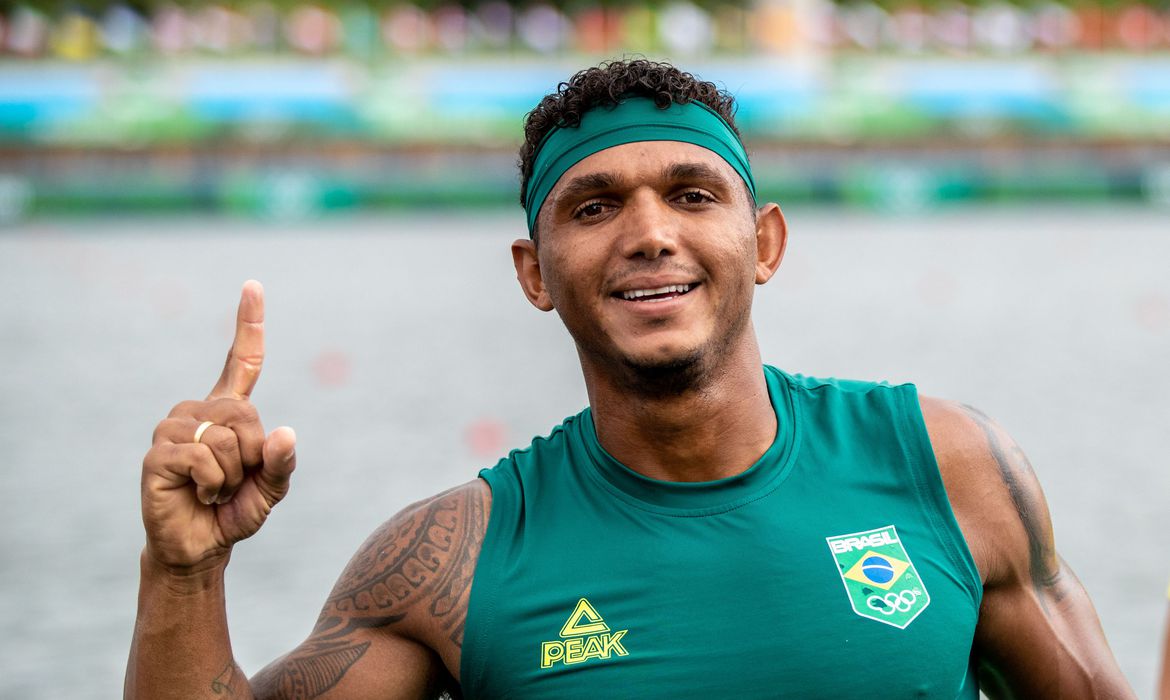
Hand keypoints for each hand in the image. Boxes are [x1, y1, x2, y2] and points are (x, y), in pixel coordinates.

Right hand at [140, 280, 296, 572]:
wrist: (199, 547)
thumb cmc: (234, 511)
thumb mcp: (272, 488)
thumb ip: (283, 462)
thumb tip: (285, 433)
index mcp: (228, 410)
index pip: (242, 361)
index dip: (249, 324)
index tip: (253, 285)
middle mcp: (199, 410)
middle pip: (245, 416)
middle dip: (252, 457)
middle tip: (234, 480)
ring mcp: (174, 428)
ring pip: (225, 438)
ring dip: (232, 474)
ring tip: (214, 489)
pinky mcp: (158, 452)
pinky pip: (204, 458)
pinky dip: (214, 484)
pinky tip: (199, 494)